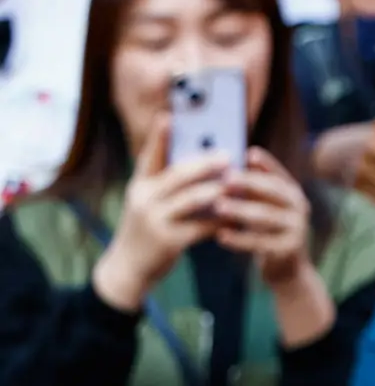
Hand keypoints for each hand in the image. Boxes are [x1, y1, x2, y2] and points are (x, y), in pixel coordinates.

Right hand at [92, 113, 225, 311]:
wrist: (128, 269)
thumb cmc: (146, 231)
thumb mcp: (147, 204)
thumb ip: (166, 187)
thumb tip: (201, 167)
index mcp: (139, 185)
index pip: (149, 156)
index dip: (159, 137)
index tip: (168, 117)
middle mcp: (143, 198)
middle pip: (177, 174)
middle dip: (204, 163)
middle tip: (227, 155)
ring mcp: (154, 220)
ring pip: (191, 199)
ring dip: (216, 190)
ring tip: (235, 183)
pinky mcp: (167, 241)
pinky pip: (200, 227)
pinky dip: (220, 221)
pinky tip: (235, 217)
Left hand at [214, 148, 312, 288]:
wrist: (287, 270)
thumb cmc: (269, 232)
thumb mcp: (267, 208)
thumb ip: (255, 191)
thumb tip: (231, 166)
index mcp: (294, 194)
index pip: (279, 174)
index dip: (266, 163)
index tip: (247, 153)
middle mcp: (299, 209)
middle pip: (273, 192)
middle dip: (249, 183)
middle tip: (225, 178)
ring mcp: (297, 230)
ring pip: (265, 217)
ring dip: (240, 210)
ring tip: (218, 206)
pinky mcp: (288, 250)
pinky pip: (259, 242)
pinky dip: (239, 239)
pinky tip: (220, 236)